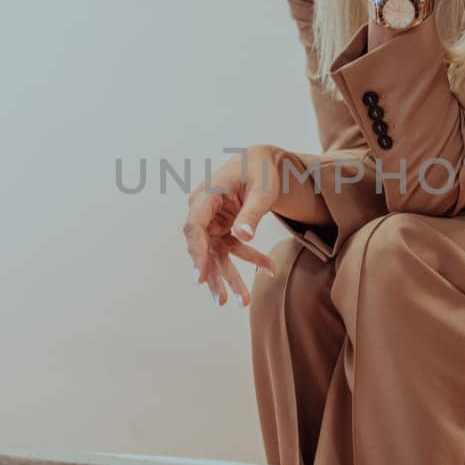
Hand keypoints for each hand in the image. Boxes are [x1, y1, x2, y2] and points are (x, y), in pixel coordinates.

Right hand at [184, 145, 282, 307]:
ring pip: (217, 254)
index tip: (201, 277)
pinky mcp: (224, 229)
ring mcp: (213, 222)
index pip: (194, 226)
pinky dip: (252, 259)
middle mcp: (204, 210)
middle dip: (212, 275)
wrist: (264, 162)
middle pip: (202, 246)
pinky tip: (270, 268)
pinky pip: (234, 249)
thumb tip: (243, 236)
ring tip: (243, 301)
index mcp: (207, 194)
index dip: (196, 253)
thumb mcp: (262, 190)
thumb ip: (252, 213)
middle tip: (221, 300)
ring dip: (230, 277)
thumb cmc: (261, 171)